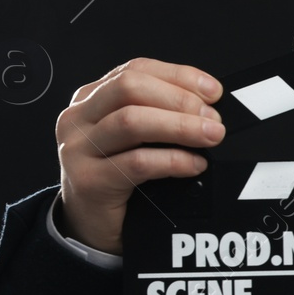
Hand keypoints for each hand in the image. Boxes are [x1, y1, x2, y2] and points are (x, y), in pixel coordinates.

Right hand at [55, 58, 224, 253]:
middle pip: (130, 88)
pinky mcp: (88, 180)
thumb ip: (159, 114)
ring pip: (131, 122)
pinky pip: (137, 163)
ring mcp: (79, 148)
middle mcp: (79, 117)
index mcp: (91, 98)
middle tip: (214, 119)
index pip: (136, 70)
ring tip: (211, 136)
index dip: (179, 76)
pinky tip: (194, 164)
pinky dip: (172, 160)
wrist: (90, 224)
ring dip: (180, 127)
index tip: (214, 91)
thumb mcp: (135, 138)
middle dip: (180, 100)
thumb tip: (209, 106)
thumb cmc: (119, 177)